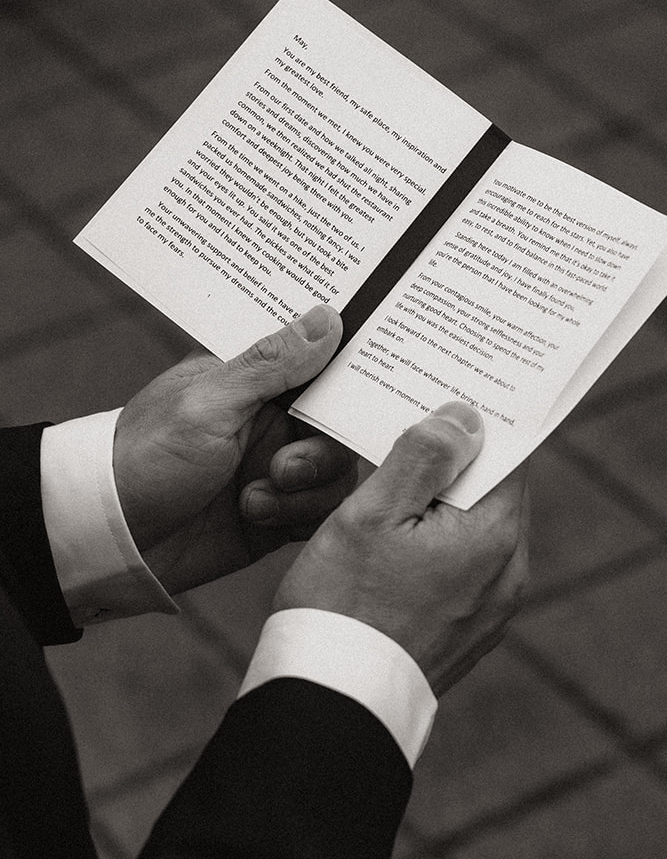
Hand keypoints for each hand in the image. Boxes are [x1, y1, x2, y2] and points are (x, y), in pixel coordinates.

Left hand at [113, 306, 359, 595]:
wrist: (114, 541)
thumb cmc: (146, 460)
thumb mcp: (208, 404)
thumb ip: (271, 364)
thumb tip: (327, 317)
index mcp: (253, 379)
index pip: (320, 363)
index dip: (346, 377)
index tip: (359, 394)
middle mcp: (271, 419)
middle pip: (339, 425)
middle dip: (320, 452)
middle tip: (282, 468)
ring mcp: (278, 465)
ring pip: (336, 472)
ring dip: (305, 490)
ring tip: (254, 500)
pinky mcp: (281, 511)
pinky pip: (323, 510)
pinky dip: (299, 517)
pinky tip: (256, 518)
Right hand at [272, 401, 528, 693]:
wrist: (331, 705)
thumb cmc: (342, 605)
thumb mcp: (372, 514)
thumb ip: (422, 457)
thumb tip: (464, 416)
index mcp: (494, 535)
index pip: (507, 454)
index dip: (477, 421)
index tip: (450, 392)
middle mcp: (508, 573)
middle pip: (490, 492)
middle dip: (453, 461)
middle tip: (411, 427)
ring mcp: (491, 609)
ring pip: (473, 532)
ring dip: (439, 506)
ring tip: (391, 483)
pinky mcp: (467, 634)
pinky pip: (461, 571)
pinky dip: (435, 547)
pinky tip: (393, 543)